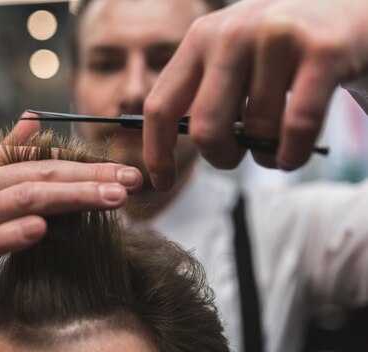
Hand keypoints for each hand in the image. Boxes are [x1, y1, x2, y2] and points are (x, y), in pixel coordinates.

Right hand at [0, 118, 141, 306]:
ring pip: (22, 200)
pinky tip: (42, 229)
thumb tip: (35, 119)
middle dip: (91, 178)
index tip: (127, 171)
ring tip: (110, 199)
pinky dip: (15, 233)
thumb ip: (7, 150)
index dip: (88, 165)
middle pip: (41, 176)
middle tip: (132, 181)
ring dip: (70, 199)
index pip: (44, 161)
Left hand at [143, 0, 367, 189]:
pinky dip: (292, 155)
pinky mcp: (322, 50)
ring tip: (274, 149)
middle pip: (204, 129)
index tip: (162, 182)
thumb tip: (168, 150)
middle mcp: (233, 33)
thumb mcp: (233, 57)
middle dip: (220, 158)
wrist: (351, 10)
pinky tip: (293, 155)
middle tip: (235, 157)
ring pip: (256, 132)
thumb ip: (202, 93)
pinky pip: (296, 128)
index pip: (160, 105)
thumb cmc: (282, 50)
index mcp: (201, 38)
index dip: (156, 152)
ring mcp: (276, 37)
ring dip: (265, 158)